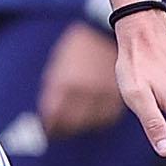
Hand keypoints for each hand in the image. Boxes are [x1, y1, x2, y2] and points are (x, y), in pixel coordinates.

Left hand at [37, 21, 123, 136]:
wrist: (105, 34)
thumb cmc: (78, 48)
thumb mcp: (58, 65)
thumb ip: (53, 91)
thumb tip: (47, 115)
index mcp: (66, 84)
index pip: (55, 117)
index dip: (49, 127)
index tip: (47, 130)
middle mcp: (85, 92)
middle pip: (72, 124)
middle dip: (63, 129)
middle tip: (59, 129)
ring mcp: (103, 96)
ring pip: (90, 124)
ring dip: (81, 125)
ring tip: (76, 122)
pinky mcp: (118, 97)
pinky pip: (107, 118)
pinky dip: (99, 120)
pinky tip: (93, 115)